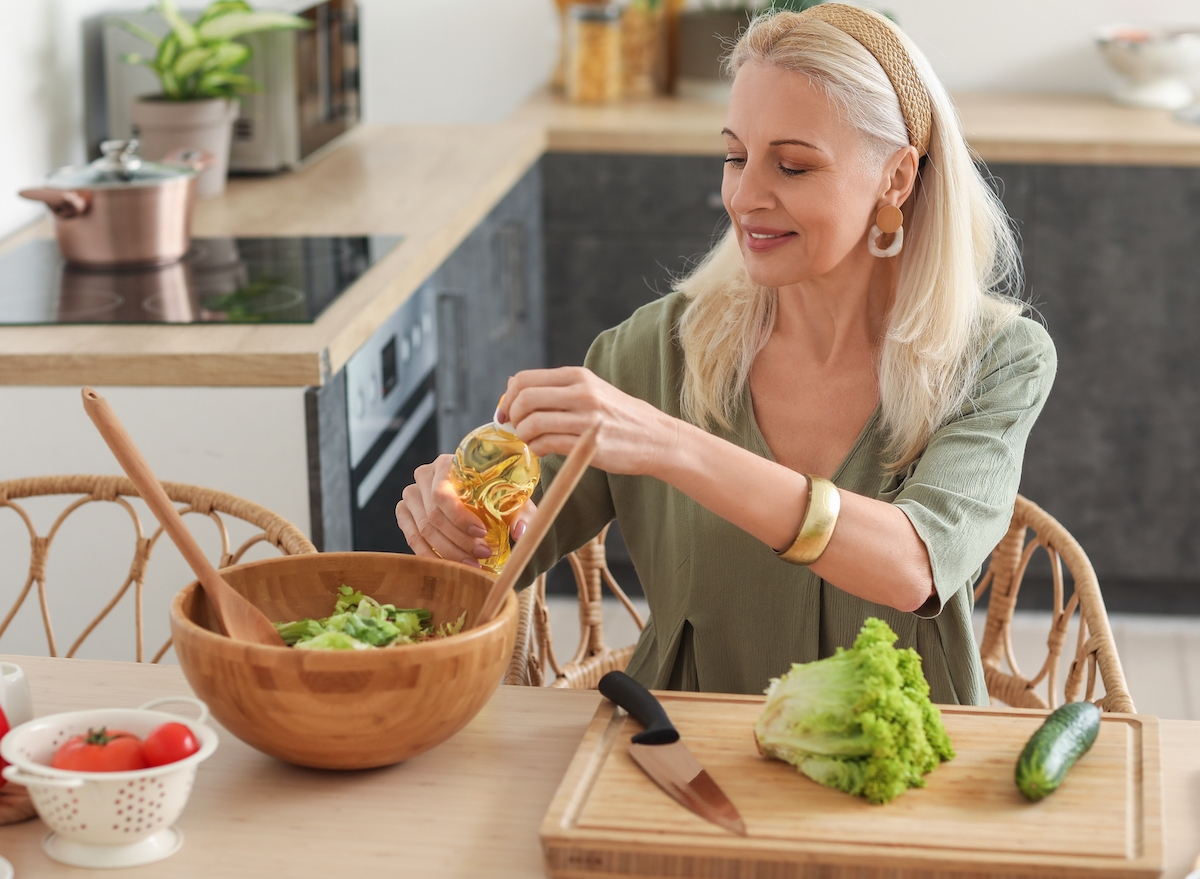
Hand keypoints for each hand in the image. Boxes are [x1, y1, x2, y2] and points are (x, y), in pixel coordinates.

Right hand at [395, 454, 538, 565]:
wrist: (475, 490)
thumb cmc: (494, 492)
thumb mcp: (511, 498)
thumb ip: (521, 512)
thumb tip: (520, 532)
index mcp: (446, 464)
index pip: (443, 494)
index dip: (460, 518)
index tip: (482, 533)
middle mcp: (423, 476)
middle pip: (433, 516)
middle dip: (459, 541)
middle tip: (482, 556)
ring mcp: (411, 495)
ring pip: (423, 530)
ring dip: (448, 552)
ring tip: (472, 565)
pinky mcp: (404, 513)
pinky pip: (412, 538)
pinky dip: (431, 555)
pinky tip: (450, 566)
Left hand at [503, 367, 674, 476]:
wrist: (656, 438)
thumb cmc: (619, 416)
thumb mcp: (590, 390)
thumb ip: (554, 387)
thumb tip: (512, 383)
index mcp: (578, 376)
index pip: (525, 379)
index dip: (508, 398)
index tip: (507, 413)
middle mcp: (581, 392)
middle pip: (524, 400)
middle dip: (513, 418)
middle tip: (518, 429)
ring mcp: (586, 418)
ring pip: (532, 423)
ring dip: (524, 436)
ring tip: (532, 442)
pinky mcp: (588, 443)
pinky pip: (547, 444)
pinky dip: (538, 449)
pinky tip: (544, 450)